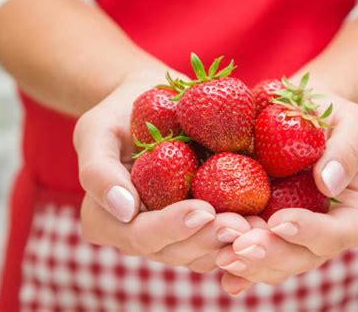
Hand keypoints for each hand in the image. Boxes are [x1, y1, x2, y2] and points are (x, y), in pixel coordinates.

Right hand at [74, 71, 250, 271]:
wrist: (151, 104)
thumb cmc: (118, 114)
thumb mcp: (96, 130)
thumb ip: (98, 170)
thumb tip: (124, 210)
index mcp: (109, 221)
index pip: (140, 236)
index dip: (172, 228)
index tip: (203, 210)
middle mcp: (140, 234)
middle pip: (175, 251)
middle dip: (209, 240)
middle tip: (242, 226)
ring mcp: (171, 232)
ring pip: (201, 252)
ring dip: (230, 243)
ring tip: (256, 226)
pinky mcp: (197, 222)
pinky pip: (217, 239)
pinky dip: (239, 234)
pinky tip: (261, 221)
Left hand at [216, 92, 357, 294]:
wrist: (294, 116)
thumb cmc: (328, 115)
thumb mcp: (350, 121)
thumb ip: (348, 148)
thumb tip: (329, 183)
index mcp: (354, 212)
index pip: (344, 232)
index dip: (313, 233)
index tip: (280, 220)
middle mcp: (324, 233)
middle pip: (305, 257)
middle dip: (273, 254)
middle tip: (242, 246)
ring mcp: (294, 239)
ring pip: (277, 264)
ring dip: (250, 265)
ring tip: (222, 255)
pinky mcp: (266, 234)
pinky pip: (254, 258)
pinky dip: (238, 268)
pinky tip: (217, 267)